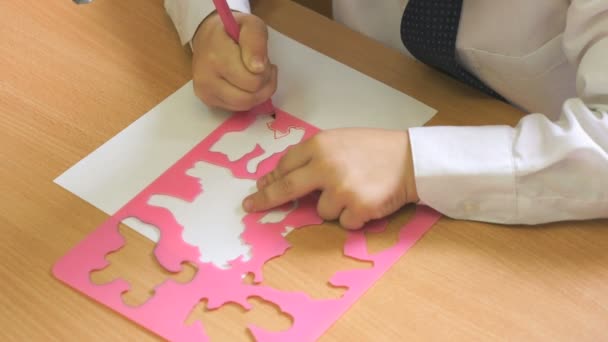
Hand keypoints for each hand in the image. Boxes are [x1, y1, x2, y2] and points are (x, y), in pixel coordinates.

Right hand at [191, 12, 277, 110]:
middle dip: (263, 84)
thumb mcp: (251, 25)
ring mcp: (205, 92)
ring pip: (244, 105)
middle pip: (249, 97)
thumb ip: (256, 43)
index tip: (264, 59)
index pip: (253, 81)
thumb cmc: (231, 31)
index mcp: (216, 57)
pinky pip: (237, 108)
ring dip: (258, 93)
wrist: (207, 37)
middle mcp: (206, 78)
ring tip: (256, 76)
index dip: (266, 71)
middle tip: (263, 68)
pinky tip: (245, 84)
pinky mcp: (207, 101)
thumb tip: (258, 68)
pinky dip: (247, 98)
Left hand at [243, 128, 418, 229]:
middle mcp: (325, 166)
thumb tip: (280, 176)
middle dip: (266, 200)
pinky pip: (343, 222)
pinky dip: (352, 216)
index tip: (258, 190)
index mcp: (319, 145)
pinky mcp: (357, 209)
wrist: (410, 159)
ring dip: (334, 206)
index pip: (285, 166)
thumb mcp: (339, 141)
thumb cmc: (374, 148)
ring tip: (356, 190)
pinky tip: (367, 200)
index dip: (270, 180)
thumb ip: (312, 156)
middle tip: (250, 207)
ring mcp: (341, 189)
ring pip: (321, 211)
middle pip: (286, 189)